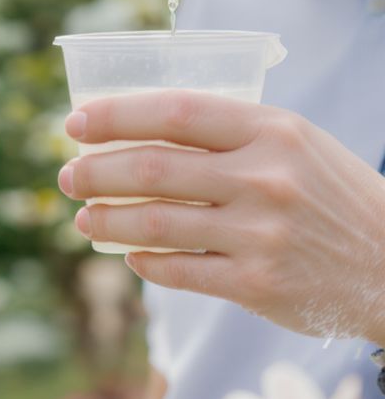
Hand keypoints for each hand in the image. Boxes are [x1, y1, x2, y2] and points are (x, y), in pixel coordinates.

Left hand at [58, 90, 384, 343]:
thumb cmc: (330, 194)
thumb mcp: (293, 142)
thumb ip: (226, 132)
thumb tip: (134, 130)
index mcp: (271, 130)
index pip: (172, 113)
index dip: (114, 117)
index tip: (74, 125)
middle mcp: (265, 178)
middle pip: (151, 169)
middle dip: (94, 172)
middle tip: (67, 177)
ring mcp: (261, 234)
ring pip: (153, 225)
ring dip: (105, 221)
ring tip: (83, 219)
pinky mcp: (258, 284)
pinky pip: (179, 271)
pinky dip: (144, 263)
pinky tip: (130, 257)